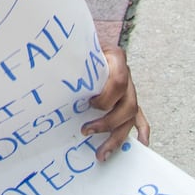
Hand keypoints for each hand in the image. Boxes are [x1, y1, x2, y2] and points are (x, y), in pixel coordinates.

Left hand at [83, 45, 149, 159]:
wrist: (86, 41)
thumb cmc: (80, 47)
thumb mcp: (78, 49)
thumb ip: (73, 59)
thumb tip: (52, 70)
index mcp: (116, 59)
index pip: (119, 81)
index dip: (106, 96)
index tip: (89, 103)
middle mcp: (127, 75)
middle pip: (128, 105)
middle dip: (107, 122)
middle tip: (86, 131)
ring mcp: (130, 89)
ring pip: (131, 116)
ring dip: (117, 136)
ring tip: (102, 152)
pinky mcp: (129, 99)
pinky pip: (140, 116)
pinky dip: (142, 130)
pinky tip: (142, 143)